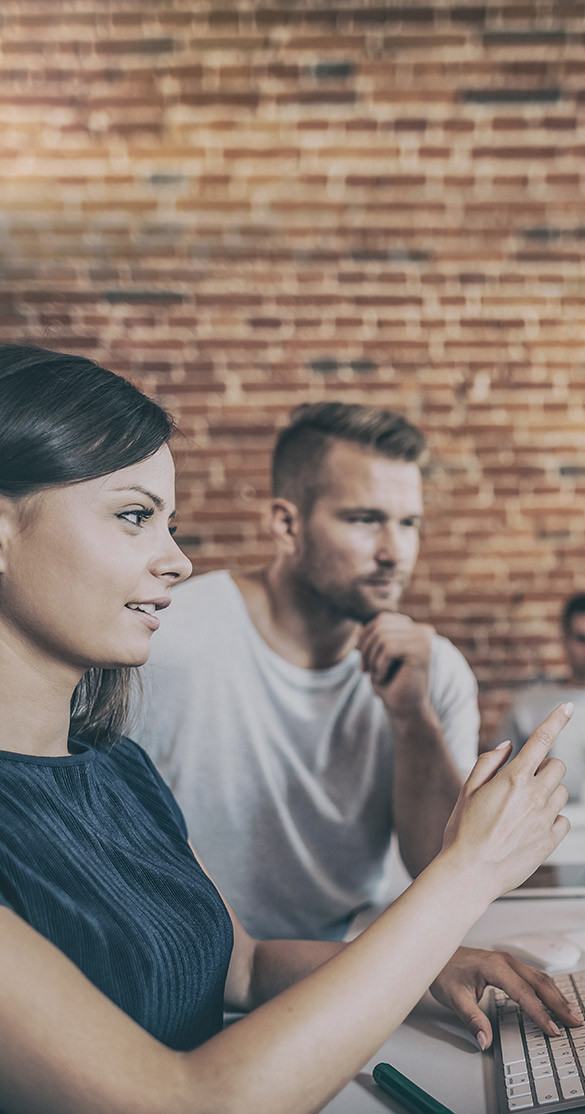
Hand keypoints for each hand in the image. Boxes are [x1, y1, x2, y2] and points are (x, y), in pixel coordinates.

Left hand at [356, 613, 434, 715]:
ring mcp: (424, 640)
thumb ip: (374, 637)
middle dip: (366, 648)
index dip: (366, 637)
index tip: (363, 661)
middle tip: (364, 669)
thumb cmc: (391, 683)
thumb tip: (358, 631)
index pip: (382, 619)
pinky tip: (383, 678)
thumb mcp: (378, 656)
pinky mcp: (421, 652)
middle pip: (381, 625)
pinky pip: (389, 649)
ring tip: (376, 674)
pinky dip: (379, 665)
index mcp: (415, 629)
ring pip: (383, 636)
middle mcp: (423, 631)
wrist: (406, 709)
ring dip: (372, 658)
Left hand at [430, 946, 582, 1049]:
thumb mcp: (454, 998)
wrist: (436, 951)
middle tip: (574, 1020)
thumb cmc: (444, 971)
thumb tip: (485, 1040)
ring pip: (539, 977)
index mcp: (494, 966)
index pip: (524, 993)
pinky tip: (553, 999)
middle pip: (539, 982)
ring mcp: (507, 961)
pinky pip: (533, 976)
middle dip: (558, 1002)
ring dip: (556, 995)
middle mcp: (504, 961)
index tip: (552, 1028)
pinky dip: (547, 989)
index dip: (540, 1013)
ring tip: (570, 1012)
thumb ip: (472, 1020)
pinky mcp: (507, 965)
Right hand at [441, 703, 572, 902]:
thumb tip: (509, 746)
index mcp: (514, 778)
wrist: (470, 874)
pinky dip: (552, 819)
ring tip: (523, 810)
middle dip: (544, 769)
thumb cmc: (463, 832)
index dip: (557, 720)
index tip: (568, 707)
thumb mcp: (467, 790)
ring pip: (562, 792)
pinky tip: (531, 827)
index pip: (542, 739)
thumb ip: (489, 762)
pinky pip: (563, 820)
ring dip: (548, 793)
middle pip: (557, 767)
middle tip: (522, 784)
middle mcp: (535, 796)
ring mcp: (545, 819)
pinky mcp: (551, 841)